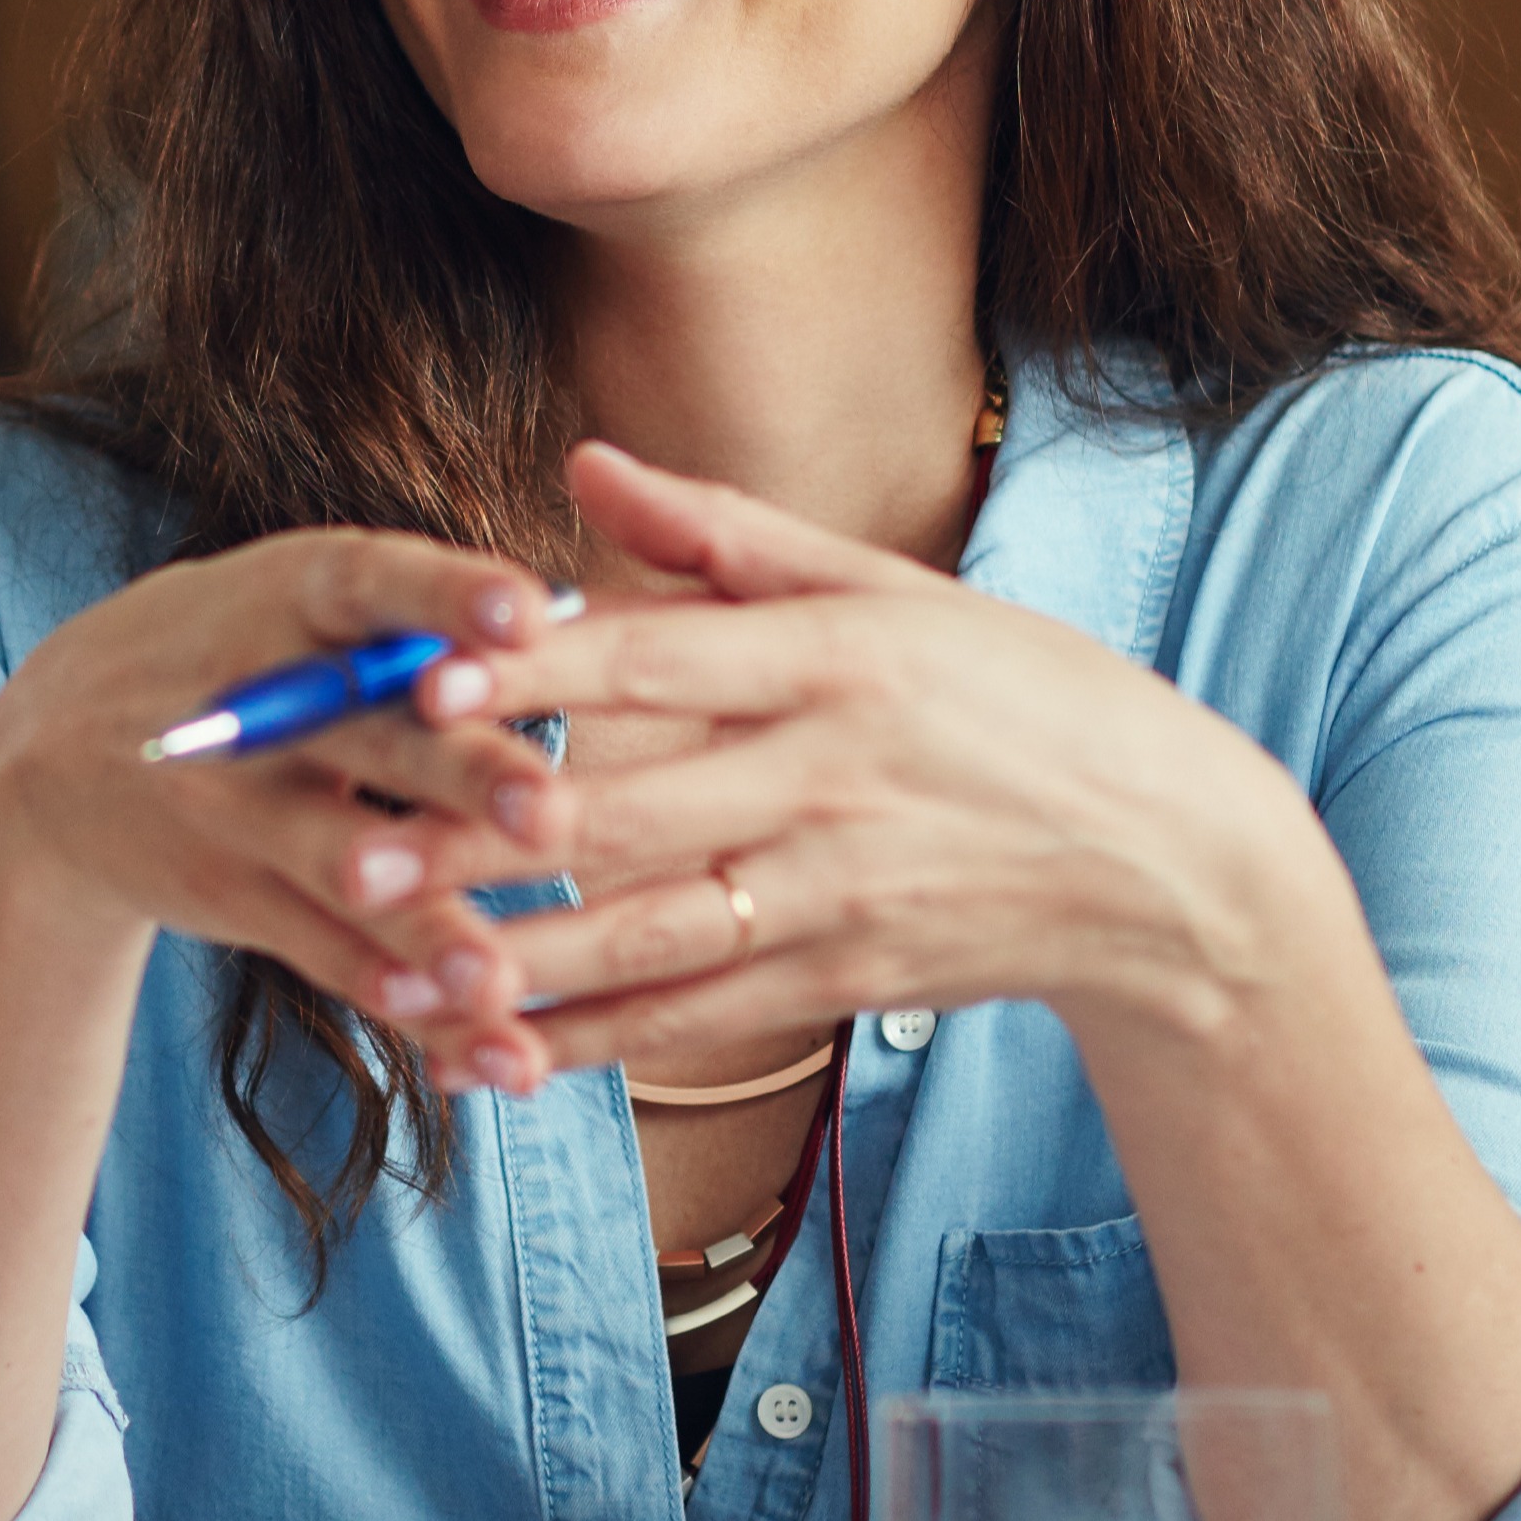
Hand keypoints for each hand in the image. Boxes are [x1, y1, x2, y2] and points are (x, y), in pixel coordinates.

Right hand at [0, 522, 581, 1014]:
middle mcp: (255, 706)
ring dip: (426, 927)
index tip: (528, 614)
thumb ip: (409, 614)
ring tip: (497, 979)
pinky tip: (484, 1045)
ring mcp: (233, 813)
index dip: (445, 596)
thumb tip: (571, 620)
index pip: (369, 583)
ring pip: (346, 869)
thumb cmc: (228, 656)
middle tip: (551, 813)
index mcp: (284, 599)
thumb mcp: (284, 603)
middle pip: (373, 738)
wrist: (44, 769)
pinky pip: (330, 956)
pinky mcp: (234, 898)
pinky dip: (406, 999)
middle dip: (460, 777)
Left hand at [349, 443, 1348, 1097]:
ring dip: (518, 963)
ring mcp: (840, 890)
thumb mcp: (889, 589)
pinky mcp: (848, 978)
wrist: (1169, 862)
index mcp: (836, 657)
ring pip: (652, 935)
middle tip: (350, 850)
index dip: (537, 671)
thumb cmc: (1016, 698)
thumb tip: (579, 465)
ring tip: (396, 975)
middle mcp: (832, 776)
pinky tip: (497, 1055)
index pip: (660, 656)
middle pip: (630, 809)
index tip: (422, 679)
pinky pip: (701, 1017)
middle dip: (480, 838)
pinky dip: (597, 1044)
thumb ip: (721, 536)